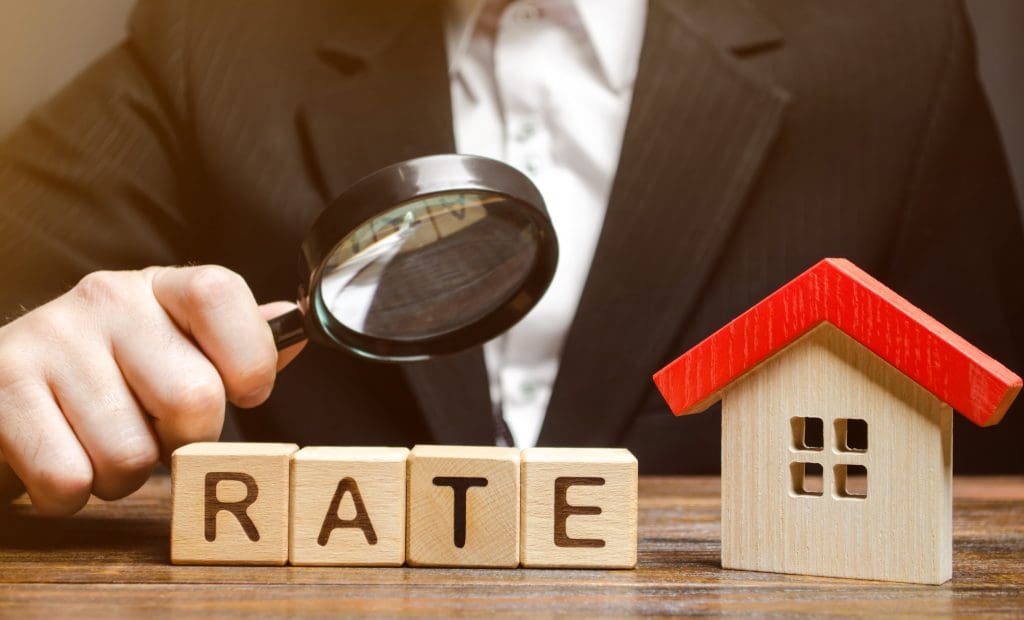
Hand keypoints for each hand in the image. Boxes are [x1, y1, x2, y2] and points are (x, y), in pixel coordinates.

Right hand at [0, 265, 305, 514]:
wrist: (9, 378)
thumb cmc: (116, 370)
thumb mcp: (179, 344)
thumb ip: (241, 346)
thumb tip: (297, 334)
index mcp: (163, 285)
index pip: (222, 295)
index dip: (247, 361)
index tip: (240, 394)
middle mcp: (107, 299)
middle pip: (193, 398)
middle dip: (185, 442)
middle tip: (159, 435)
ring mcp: (51, 339)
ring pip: (130, 455)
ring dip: (125, 477)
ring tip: (106, 446)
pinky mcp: (2, 386)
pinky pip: (68, 478)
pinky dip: (73, 494)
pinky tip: (67, 460)